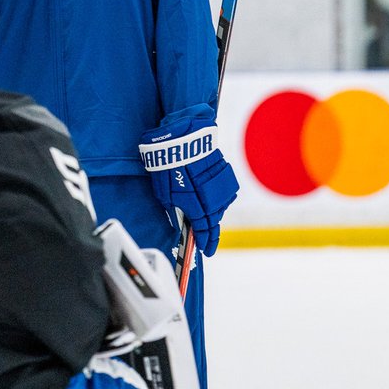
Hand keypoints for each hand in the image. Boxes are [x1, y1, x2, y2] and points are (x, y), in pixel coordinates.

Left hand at [138, 109, 238, 255]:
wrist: (185, 137)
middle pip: (214, 222)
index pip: (203, 232)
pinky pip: (222, 193)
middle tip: (207, 241)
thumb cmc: (169, 164)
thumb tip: (178, 219)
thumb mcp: (163, 192)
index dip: (204, 243)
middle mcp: (213, 200)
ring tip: (205, 219)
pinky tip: (209, 198)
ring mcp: (221, 187)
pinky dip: (216, 198)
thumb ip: (173, 209)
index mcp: (198, 207)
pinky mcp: (224, 175)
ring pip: (219, 207)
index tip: (205, 252)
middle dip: (210, 233)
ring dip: (213, 214)